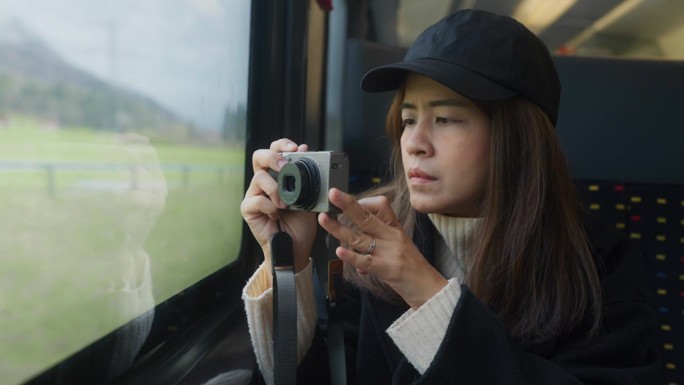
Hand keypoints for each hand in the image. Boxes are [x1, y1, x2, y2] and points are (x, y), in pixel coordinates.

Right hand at [240, 139, 316, 277]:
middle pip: (259, 157)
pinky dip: (269, 206)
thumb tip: (306, 150)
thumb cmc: (302, 224)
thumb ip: (308, 176)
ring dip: (275, 188)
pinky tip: (277, 214)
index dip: (282, 145)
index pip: (275, 151)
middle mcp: (265, 182)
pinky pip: (256, 200)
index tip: (296, 148)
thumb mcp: (311, 198)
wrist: (297, 248)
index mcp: (279, 176)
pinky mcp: (248, 209)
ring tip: (285, 203)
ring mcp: (255, 195)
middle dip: (272, 157)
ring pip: (259, 178)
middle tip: (285, 166)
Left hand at [318, 188, 447, 308]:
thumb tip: (349, 249)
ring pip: (360, 237)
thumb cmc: (411, 266)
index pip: (380, 205)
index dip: (362, 202)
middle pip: (366, 216)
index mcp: (394, 228)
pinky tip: (340, 252)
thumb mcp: (397, 245)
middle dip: (348, 204)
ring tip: (324, 220)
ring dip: (339, 229)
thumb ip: (374, 243)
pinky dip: (352, 256)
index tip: (348, 203)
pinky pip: (366, 261)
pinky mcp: (388, 269)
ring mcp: (390, 252)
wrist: (428, 287)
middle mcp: (392, 236)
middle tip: (332, 193)